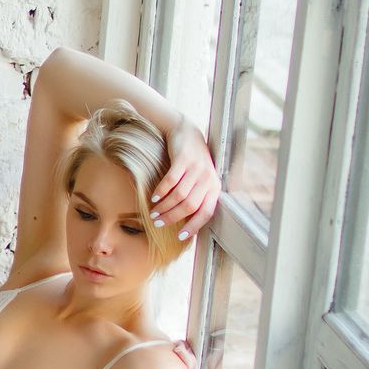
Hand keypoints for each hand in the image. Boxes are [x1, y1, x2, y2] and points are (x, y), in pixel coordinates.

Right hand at [151, 118, 219, 241]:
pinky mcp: (183, 159)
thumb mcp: (200, 179)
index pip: (206, 212)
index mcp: (214, 187)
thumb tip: (186, 223)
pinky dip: (161, 192)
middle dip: (172, 218)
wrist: (186, 132)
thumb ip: (197, 197)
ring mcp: (196, 168)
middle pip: (189, 206)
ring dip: (164, 207)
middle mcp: (208, 178)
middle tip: (158, 223)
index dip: (194, 226)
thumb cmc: (191, 161)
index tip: (181, 236)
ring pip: (179, 195)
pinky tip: (154, 197)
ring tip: (153, 212)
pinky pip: (171, 181)